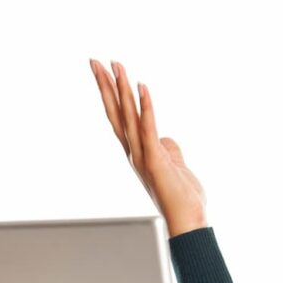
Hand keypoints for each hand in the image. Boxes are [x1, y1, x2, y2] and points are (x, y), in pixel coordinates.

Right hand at [89, 59, 208, 236]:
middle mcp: (135, 152)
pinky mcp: (156, 160)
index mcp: (138, 152)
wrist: (187, 221)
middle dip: (106, 86)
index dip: (112, 94)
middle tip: (95, 60)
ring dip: (122, 89)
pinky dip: (146, 107)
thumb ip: (167, 148)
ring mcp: (143, 156)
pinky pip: (149, 128)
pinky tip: (143, 87)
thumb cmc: (182, 197)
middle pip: (117, 113)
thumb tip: (164, 137)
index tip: (104, 71)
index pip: (121, 117)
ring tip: (116, 65)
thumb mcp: (174, 165)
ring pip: (128, 116)